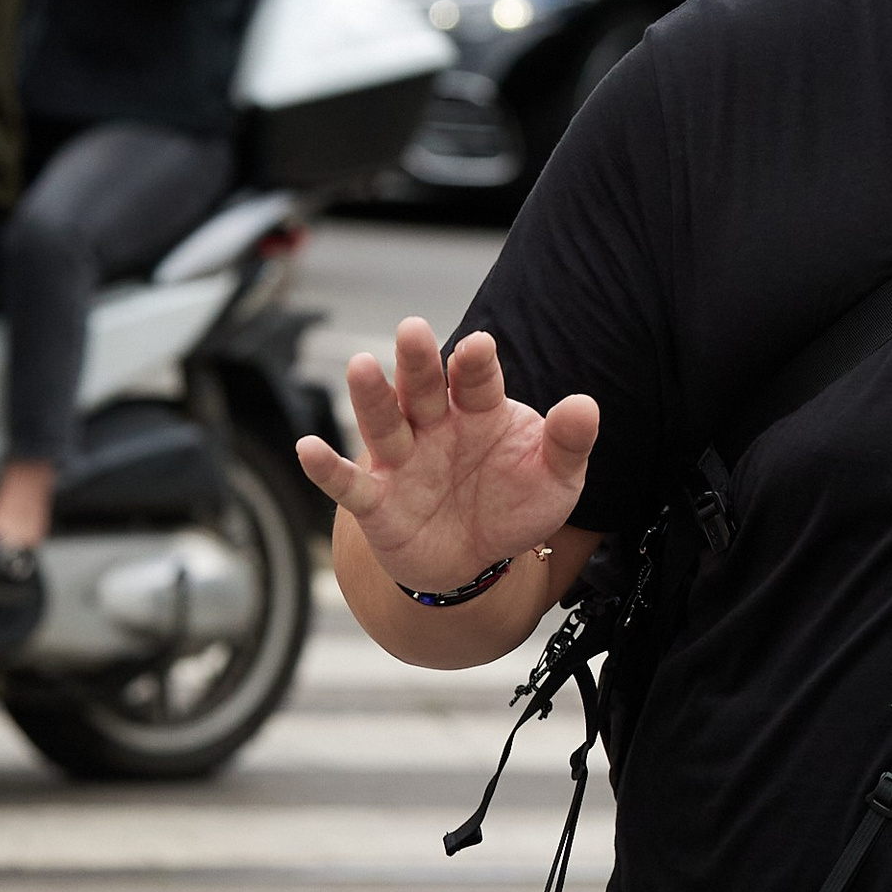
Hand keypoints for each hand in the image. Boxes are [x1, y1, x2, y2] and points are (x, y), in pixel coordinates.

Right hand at [296, 319, 597, 590]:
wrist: (478, 561)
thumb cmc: (515, 505)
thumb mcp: (556, 478)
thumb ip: (569, 443)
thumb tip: (585, 405)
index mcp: (479, 411)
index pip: (476, 380)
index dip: (476, 363)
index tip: (478, 346)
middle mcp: (435, 427)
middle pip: (422, 389)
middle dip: (417, 362)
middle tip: (413, 329)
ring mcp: (402, 462)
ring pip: (383, 423)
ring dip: (371, 397)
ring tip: (361, 366)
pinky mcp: (378, 502)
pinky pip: (349, 485)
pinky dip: (326, 468)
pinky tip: (307, 448)